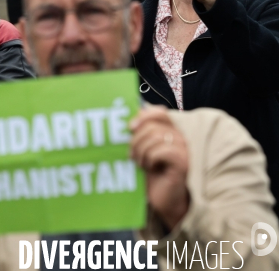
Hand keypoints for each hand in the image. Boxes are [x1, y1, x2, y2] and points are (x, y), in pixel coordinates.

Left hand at [129, 106, 189, 229]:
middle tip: (132, 155)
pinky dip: (150, 157)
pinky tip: (148, 167)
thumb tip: (130, 122)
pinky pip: (162, 150)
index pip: (160, 113)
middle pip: (153, 126)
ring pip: (156, 137)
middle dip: (136, 140)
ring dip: (141, 150)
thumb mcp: (144, 152)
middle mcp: (181, 138)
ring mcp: (185, 150)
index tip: (129, 127)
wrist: (164, 202)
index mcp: (171, 132)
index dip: (144, 116)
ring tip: (139, 162)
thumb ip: (141, 136)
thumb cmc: (153, 177)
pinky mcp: (184, 162)